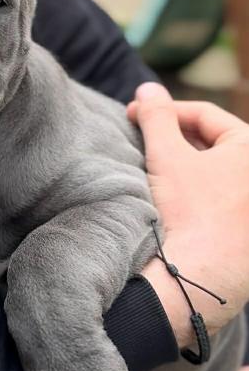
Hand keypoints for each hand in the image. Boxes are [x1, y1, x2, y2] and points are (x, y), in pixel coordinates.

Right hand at [127, 83, 248, 345]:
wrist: (199, 280)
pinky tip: (171, 202)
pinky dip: (196, 193)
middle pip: (212, 143)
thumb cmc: (188, 213)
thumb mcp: (166, 155)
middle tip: (142, 141)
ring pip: (215, 172)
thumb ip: (156, 116)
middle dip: (175, 139)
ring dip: (184, 166)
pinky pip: (220, 201)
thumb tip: (147, 90)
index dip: (165, 111)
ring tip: (153, 170)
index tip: (133, 115)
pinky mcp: (247, 234)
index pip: (205, 115)